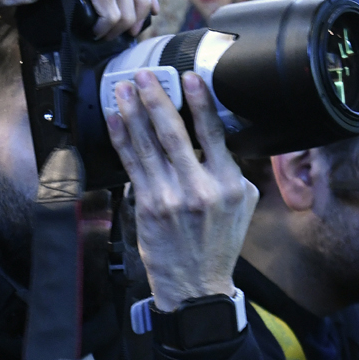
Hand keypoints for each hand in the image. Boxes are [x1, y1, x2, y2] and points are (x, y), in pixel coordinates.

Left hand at [108, 69, 257, 310]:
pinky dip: (122, 138)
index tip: (189, 78)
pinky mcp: (146, 204)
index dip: (199, 103)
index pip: (212, 134)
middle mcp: (198, 188)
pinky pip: (131, 163)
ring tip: (124, 88)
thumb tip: (218, 137)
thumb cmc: (219, 243)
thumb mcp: (243, 205)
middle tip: (145, 75)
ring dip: (133, 112)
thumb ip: (232, 170)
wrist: (196, 284)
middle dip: (156, 98)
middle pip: (174, 133)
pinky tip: (116, 119)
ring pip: (147, 144)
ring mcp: (168, 196)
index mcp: (227, 184)